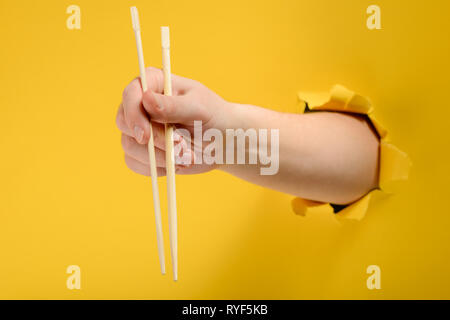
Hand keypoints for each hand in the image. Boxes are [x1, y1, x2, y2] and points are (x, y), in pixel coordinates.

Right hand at [116, 67, 230, 175]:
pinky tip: (177, 164)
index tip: (146, 136)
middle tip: (180, 148)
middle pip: (124, 121)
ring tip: (188, 156)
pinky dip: (156, 167)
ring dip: (160, 157)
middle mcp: (141, 104)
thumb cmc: (212, 117)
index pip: (130, 94)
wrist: (221, 142)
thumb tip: (146, 99)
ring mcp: (138, 127)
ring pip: (129, 145)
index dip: (133, 115)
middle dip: (152, 141)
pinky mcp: (141, 150)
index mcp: (154, 83)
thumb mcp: (198, 108)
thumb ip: (173, 106)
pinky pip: (135, 163)